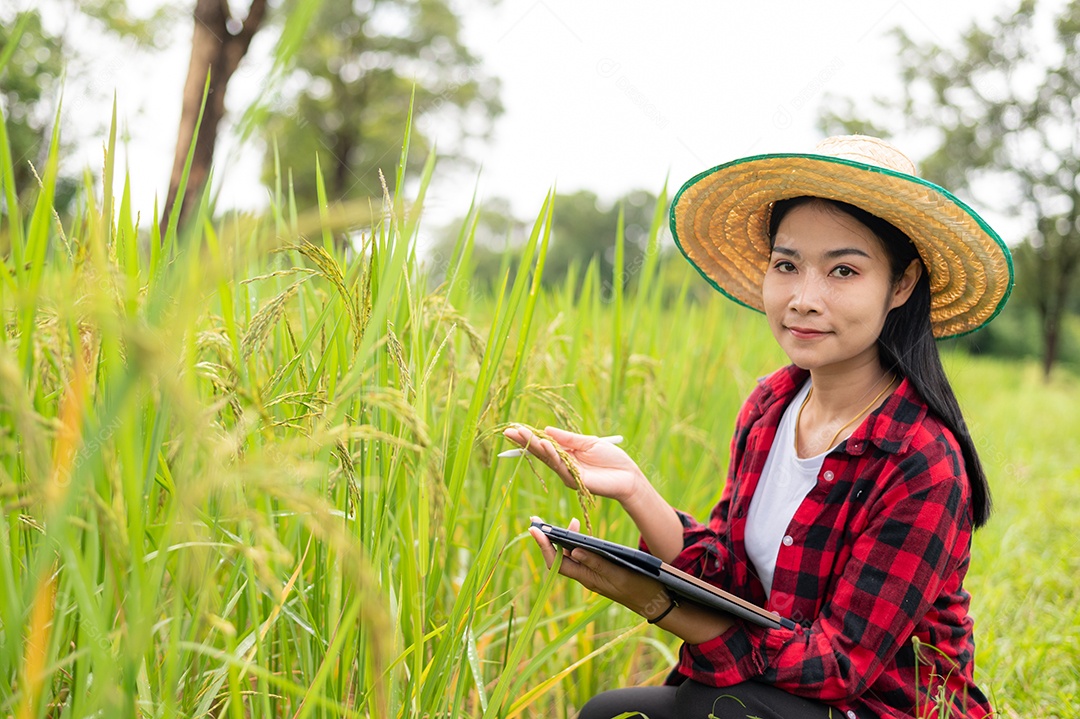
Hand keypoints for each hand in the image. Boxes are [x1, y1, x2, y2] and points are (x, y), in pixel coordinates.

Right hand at [502, 425, 646, 503]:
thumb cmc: (611, 458)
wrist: (629, 475)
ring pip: (547, 459)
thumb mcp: (588, 442)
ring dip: (535, 446)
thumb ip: (568, 438)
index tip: (514, 428)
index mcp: (566, 454)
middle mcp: (564, 465)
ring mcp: (568, 474)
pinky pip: (560, 466)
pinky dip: (552, 454)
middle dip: (525, 441)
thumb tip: (547, 429)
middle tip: (509, 431)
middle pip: (540, 452)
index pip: (544, 445)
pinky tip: (544, 444)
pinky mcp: (575, 480)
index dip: (530, 437)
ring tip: (522, 434)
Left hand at [528, 517, 669, 618]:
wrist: (655, 603)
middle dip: (547, 539)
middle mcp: (586, 577)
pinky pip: (582, 557)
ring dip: (562, 539)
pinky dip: (577, 543)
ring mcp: (593, 575)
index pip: (557, 563)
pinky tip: (579, 532)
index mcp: (588, 579)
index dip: (545, 546)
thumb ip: (598, 563)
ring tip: (562, 522)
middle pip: (559, 557)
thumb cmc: (640, 588)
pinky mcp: (601, 572)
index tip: (535, 529)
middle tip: (537, 520)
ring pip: (570, 556)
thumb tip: (574, 551)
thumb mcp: (620, 575)